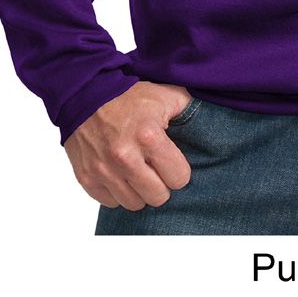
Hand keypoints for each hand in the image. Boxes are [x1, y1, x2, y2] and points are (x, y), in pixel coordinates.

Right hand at [63, 81, 193, 209]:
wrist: (85, 93)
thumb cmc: (128, 96)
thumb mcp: (165, 95)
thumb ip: (189, 108)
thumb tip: (211, 120)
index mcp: (149, 136)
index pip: (179, 178)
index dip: (179, 170)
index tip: (172, 161)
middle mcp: (125, 157)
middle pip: (158, 197)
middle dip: (161, 184)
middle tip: (156, 169)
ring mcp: (104, 169)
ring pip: (134, 204)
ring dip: (139, 191)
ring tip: (138, 172)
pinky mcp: (86, 177)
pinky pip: (110, 203)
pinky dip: (117, 193)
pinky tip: (120, 175)